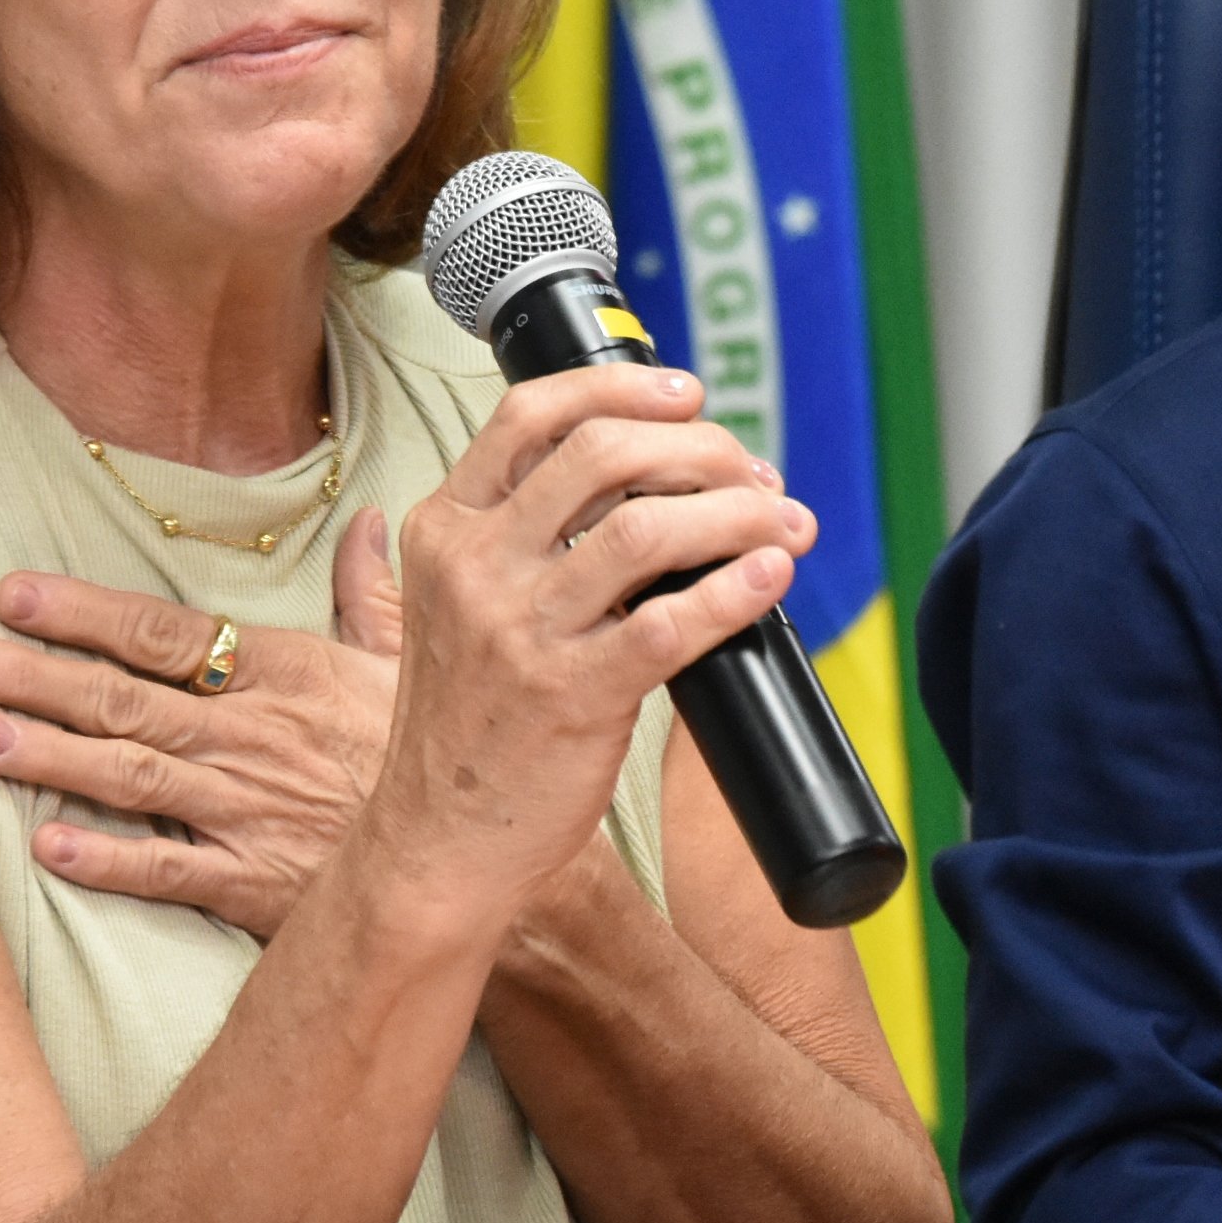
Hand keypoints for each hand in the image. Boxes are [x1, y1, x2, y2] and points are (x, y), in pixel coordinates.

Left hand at [0, 511, 406, 939]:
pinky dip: (107, 859)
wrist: (474, 853)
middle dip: (35, 675)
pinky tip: (46, 844)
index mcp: (285, 672)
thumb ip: (371, 591)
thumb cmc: (438, 751)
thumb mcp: (411, 658)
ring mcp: (248, 809)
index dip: (84, 613)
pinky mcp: (255, 881)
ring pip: (129, 775)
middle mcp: (253, 734)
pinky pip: (169, 867)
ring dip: (49, 755)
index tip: (13, 594)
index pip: (165, 633)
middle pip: (125, 698)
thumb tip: (367, 519)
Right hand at [367, 365, 815, 926]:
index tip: (689, 394)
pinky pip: (670, 622)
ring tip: (783, 519)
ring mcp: (520, 630)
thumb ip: (521, 535)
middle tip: (752, 469)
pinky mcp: (571, 695)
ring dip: (737, 511)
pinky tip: (770, 577)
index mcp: (445, 528)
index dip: (623, 386)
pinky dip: (735, 589)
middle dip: (700, 447)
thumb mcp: (459, 603)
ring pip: (647, 529)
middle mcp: (475, 566)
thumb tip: (644, 473)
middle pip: (604, 454)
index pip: (532, 413)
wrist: (438, 835)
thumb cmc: (471, 718)